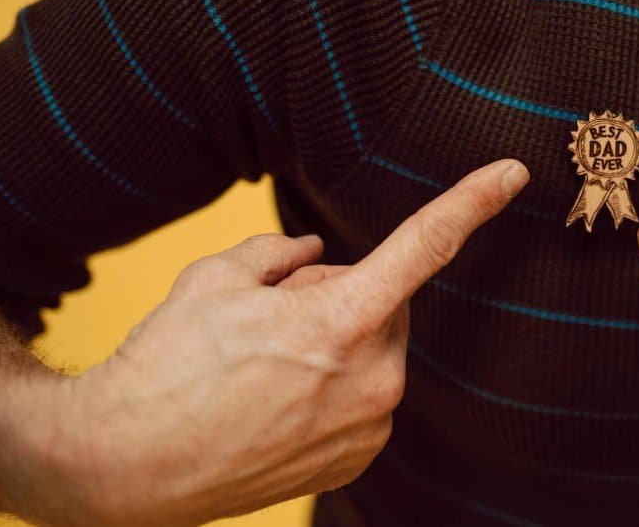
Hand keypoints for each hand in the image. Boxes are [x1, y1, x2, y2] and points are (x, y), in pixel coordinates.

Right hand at [3, 159, 528, 526]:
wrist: (125, 465)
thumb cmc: (165, 364)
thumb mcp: (215, 278)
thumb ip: (282, 253)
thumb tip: (315, 255)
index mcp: (344, 318)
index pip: (426, 244)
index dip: (473, 202)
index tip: (513, 174)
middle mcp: (374, 375)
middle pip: (383, 304)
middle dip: (341, 297)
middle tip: (272, 322)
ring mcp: (369, 425)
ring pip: (373, 353)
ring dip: (335, 346)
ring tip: (261, 370)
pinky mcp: (356, 459)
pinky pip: (363, 399)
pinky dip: (332, 390)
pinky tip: (274, 404)